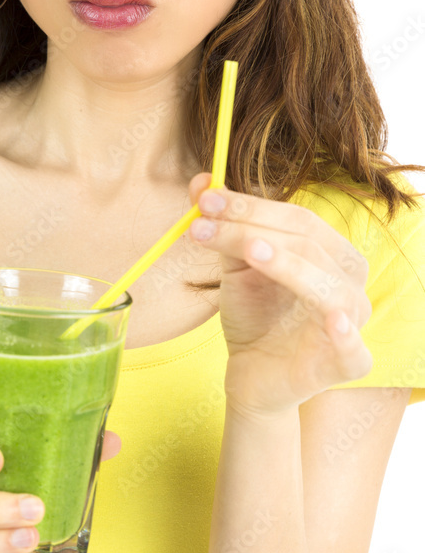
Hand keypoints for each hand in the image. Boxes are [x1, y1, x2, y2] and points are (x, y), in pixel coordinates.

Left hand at [187, 172, 373, 416]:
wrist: (251, 372)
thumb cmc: (254, 315)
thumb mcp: (235, 266)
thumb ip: (224, 225)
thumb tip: (199, 180)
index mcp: (330, 251)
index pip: (296, 219)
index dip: (251, 206)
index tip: (203, 200)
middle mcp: (349, 280)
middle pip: (308, 245)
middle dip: (253, 229)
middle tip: (204, 222)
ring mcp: (353, 321)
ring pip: (327, 287)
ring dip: (288, 266)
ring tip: (250, 252)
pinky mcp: (350, 362)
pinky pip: (352, 347)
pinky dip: (344, 333)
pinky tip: (329, 321)